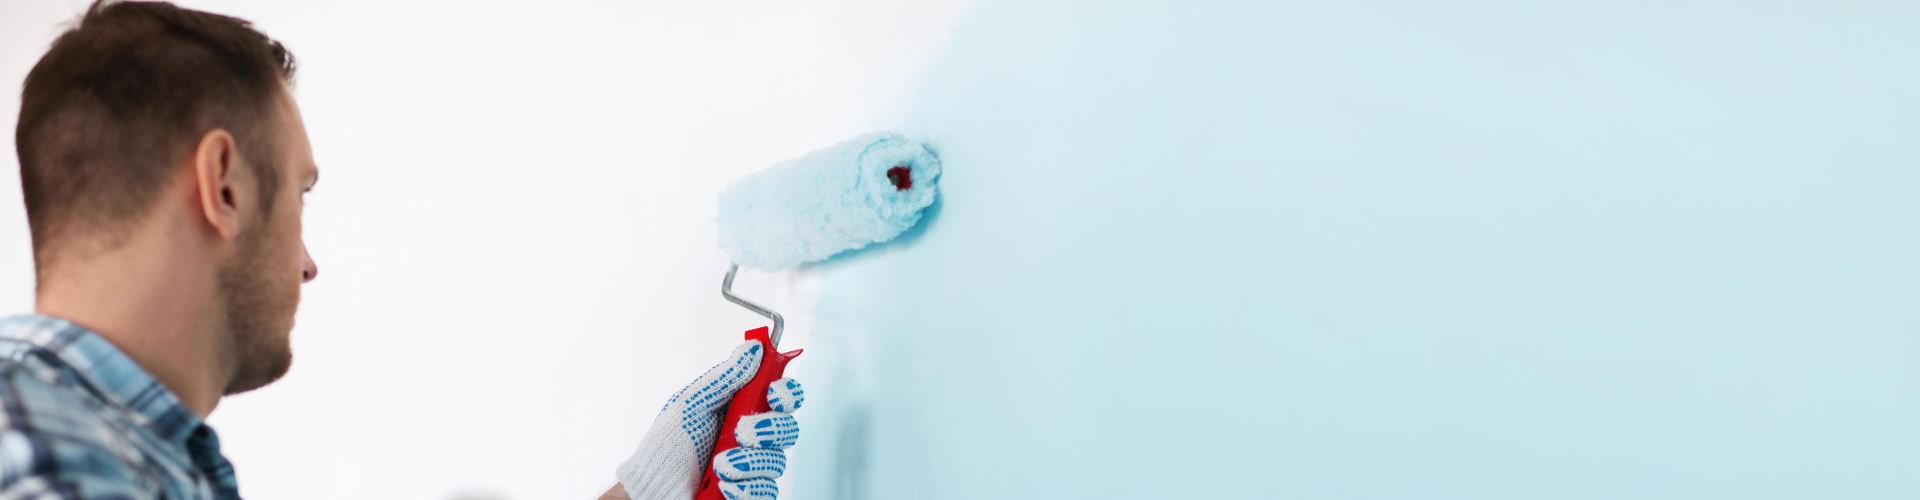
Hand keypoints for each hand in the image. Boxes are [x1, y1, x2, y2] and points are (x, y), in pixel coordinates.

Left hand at [615, 341, 803, 499]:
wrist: (652, 486)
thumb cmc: (665, 445)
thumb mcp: (692, 403)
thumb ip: (726, 377)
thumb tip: (753, 347)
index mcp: (742, 409)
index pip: (782, 396)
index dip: (786, 393)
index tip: (773, 394)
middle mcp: (753, 437)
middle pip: (788, 428)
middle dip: (768, 429)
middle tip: (740, 432)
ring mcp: (753, 466)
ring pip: (777, 461)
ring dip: (748, 461)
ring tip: (719, 464)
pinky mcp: (750, 493)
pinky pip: (767, 490)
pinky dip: (745, 487)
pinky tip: (724, 485)